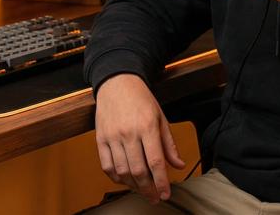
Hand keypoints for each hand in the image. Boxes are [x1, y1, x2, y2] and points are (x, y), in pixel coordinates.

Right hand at [94, 73, 185, 203]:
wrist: (117, 82)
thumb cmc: (141, 99)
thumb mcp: (160, 117)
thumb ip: (169, 144)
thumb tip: (179, 164)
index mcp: (147, 126)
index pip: (155, 161)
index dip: (161, 182)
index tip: (165, 194)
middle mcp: (128, 132)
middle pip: (138, 170)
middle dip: (148, 189)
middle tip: (154, 197)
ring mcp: (112, 136)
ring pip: (122, 171)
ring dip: (133, 185)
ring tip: (142, 189)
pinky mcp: (100, 138)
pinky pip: (106, 165)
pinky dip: (116, 177)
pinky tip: (125, 179)